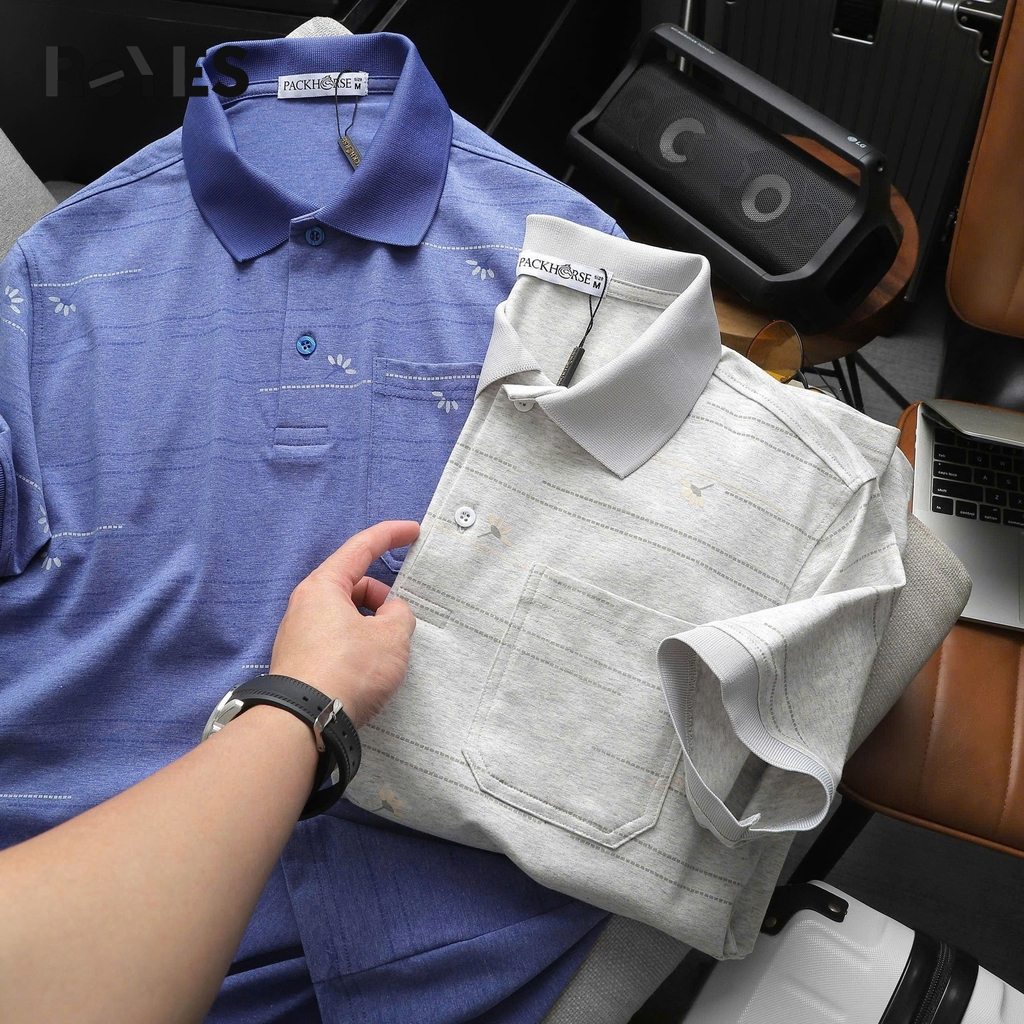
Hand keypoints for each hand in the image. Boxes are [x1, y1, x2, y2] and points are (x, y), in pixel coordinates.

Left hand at [269, 521, 418, 728]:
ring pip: (345, 615)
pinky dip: (358, 644)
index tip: (413, 531)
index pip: (361, 548)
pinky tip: (370, 669)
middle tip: (401, 621)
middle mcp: (305, 605)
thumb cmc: (348, 670)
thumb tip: (392, 614)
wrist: (304, 722)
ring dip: (372, 625)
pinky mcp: (301, 661)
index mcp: (324, 586)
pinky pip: (336, 640)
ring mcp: (299, 634)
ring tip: (388, 653)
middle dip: (382, 597)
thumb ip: (400, 615)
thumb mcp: (391, 637)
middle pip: (353, 585)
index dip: (390, 535)